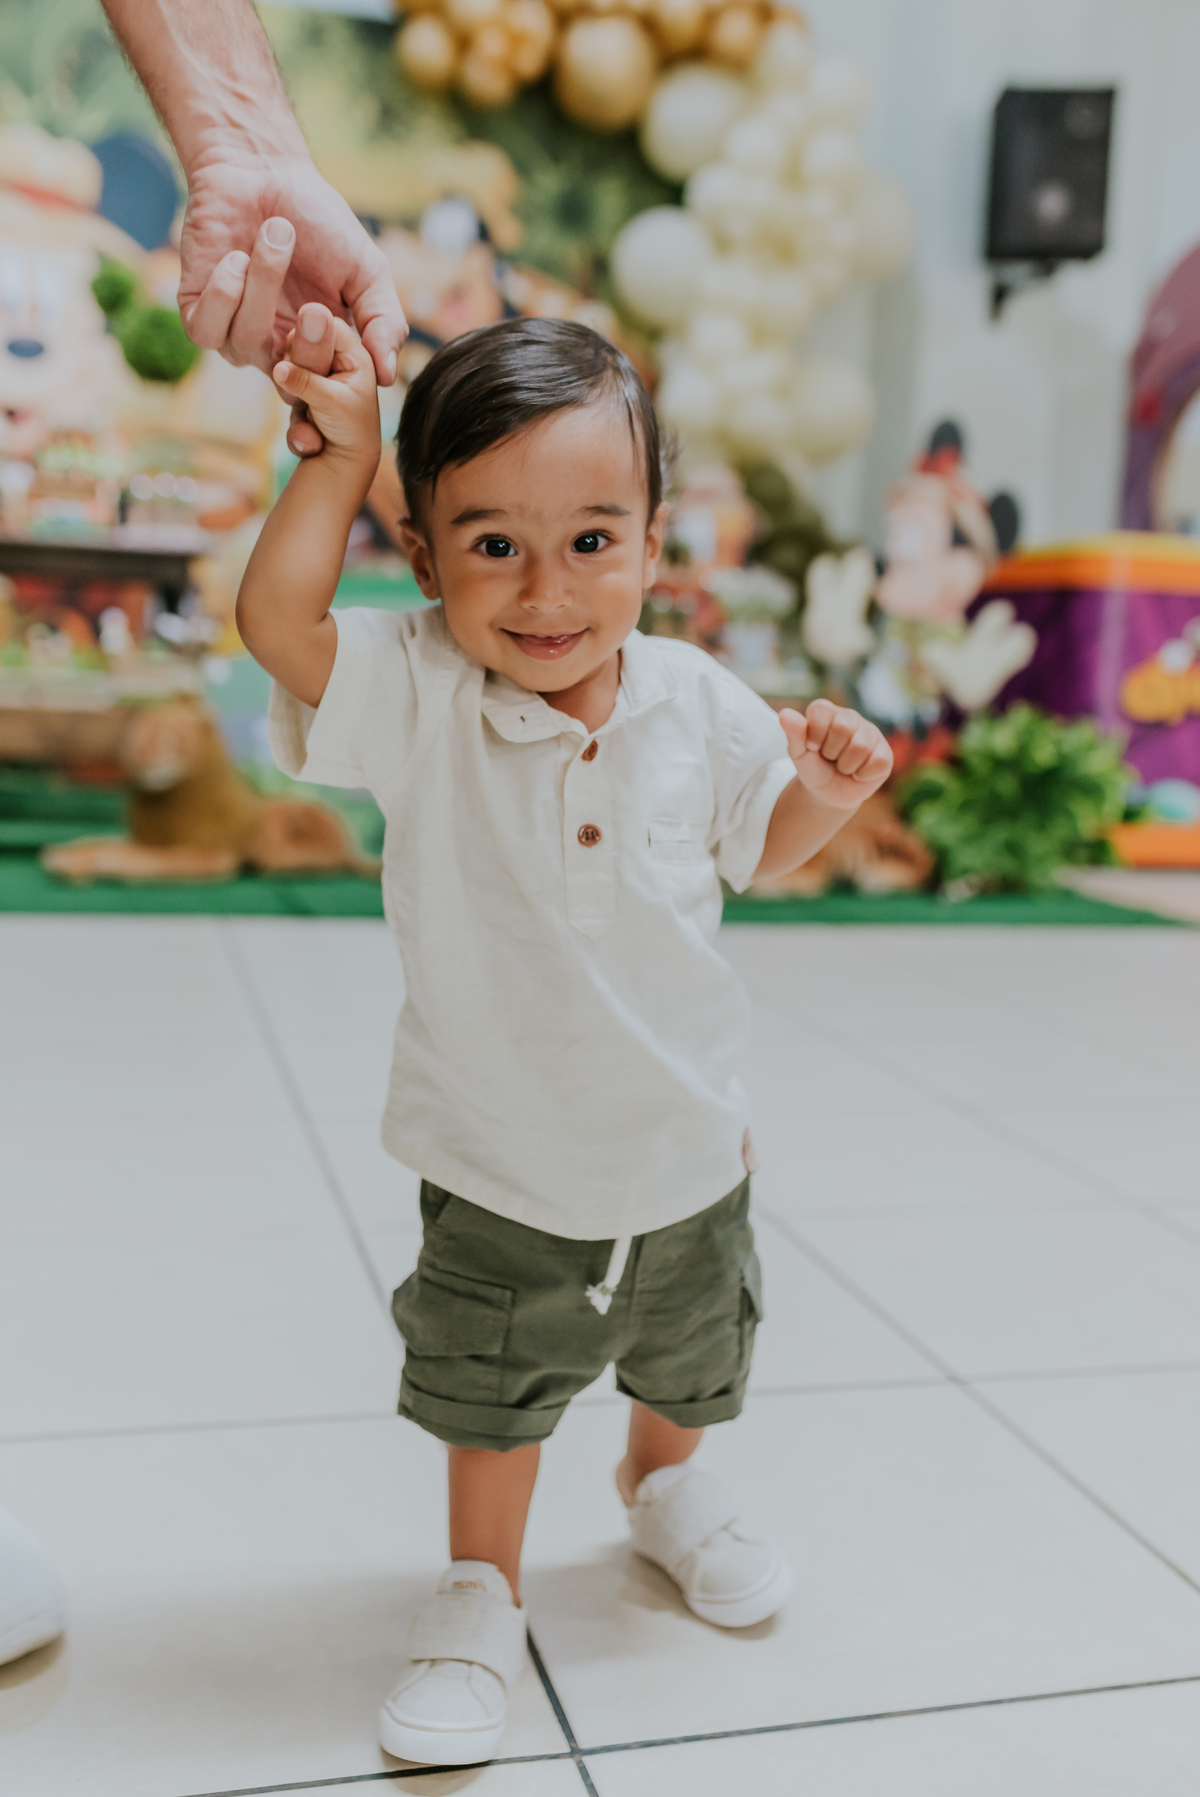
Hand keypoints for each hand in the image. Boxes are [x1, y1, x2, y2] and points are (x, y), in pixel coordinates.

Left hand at [178, 156, 405, 450]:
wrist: (262, 170)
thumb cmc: (319, 220)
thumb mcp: (368, 272)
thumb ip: (383, 321)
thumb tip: (390, 377)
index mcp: (317, 349)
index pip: (317, 403)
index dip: (315, 425)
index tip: (317, 442)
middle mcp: (276, 349)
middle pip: (287, 381)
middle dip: (303, 346)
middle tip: (315, 304)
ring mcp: (236, 332)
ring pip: (245, 344)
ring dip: (262, 286)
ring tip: (275, 236)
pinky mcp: (199, 311)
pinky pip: (207, 330)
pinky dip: (224, 292)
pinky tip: (234, 257)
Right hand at [273, 311, 380, 474]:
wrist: (347, 469)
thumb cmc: (353, 431)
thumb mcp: (332, 403)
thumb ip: (306, 380)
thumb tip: (278, 365)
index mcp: (352, 353)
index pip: (323, 322)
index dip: (307, 337)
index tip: (299, 358)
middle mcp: (334, 360)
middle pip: (298, 344)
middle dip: (293, 371)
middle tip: (303, 396)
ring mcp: (316, 377)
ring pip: (286, 370)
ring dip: (291, 398)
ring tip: (309, 420)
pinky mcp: (301, 394)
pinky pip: (283, 392)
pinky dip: (290, 414)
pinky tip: (308, 438)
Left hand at [779, 700, 892, 810]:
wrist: (827, 794)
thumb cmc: (813, 768)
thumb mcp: (799, 754)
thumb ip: (794, 734)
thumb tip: (785, 713)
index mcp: (828, 712)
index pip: (822, 710)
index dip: (814, 734)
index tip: (812, 747)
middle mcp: (851, 718)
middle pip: (843, 727)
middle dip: (831, 751)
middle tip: (830, 758)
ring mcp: (871, 734)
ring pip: (860, 746)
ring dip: (845, 766)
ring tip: (843, 767)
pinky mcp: (885, 753)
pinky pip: (877, 761)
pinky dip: (862, 775)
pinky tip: (858, 774)